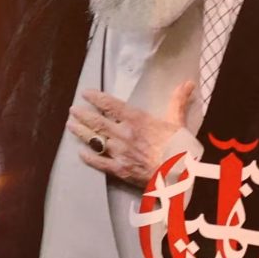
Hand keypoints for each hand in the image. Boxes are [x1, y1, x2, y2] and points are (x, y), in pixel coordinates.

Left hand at [71, 80, 194, 186]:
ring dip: (81, 132)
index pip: (111, 105)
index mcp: (137, 120)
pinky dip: (89, 158)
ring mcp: (119, 152)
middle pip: (97, 122)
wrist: (178, 174)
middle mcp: (123, 134)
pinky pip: (99, 162)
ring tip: (70, 125)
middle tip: (72, 110)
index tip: (85, 93)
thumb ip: (178, 101)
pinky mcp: (119, 169)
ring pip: (95, 140)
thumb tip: (188, 83)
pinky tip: (81, 154)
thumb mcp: (178, 121)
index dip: (96, 98)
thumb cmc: (180, 147)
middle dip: (83, 115)